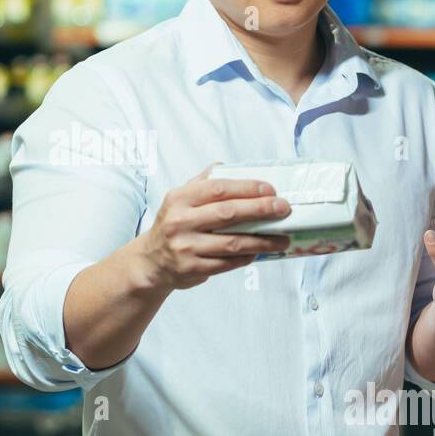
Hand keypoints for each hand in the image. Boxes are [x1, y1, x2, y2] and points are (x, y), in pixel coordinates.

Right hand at [131, 164, 292, 289]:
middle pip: (228, 214)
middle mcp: (180, 222)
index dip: (247, 187)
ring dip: (262, 240)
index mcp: (179, 199)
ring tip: (283, 238)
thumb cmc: (173, 224)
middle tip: (284, 209)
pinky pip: (228, 263)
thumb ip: (203, 182)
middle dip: (260, 210)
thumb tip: (230, 167)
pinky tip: (260, 252)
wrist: (150, 261)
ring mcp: (186, 247)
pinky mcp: (193, 269)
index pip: (218, 188)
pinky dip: (247, 257)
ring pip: (232, 243)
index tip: (270, 189)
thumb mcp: (180, 199)